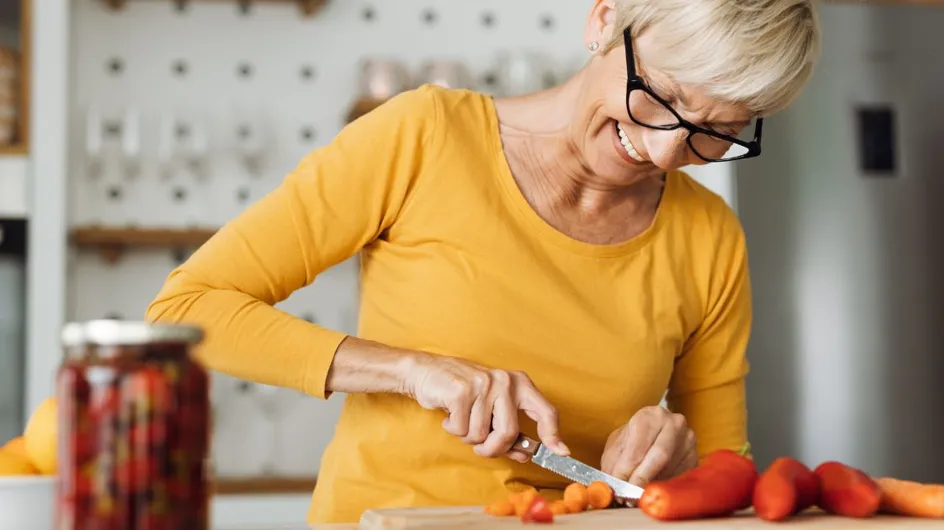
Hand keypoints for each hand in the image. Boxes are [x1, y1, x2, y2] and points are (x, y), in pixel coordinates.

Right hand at [405, 352, 569, 461]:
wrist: (426, 372)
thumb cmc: (462, 393)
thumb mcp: (491, 408)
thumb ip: (510, 430)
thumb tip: (525, 455)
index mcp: (519, 384)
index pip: (545, 411)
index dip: (553, 435)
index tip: (560, 453)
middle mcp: (505, 381)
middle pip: (508, 433)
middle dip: (492, 449)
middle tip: (480, 447)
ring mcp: (484, 384)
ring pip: (481, 435)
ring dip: (467, 436)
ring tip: (462, 419)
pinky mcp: (462, 390)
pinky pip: (461, 429)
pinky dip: (453, 429)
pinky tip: (450, 414)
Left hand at [601, 406, 697, 486]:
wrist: (655, 433)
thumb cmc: (633, 439)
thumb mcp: (618, 445)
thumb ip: (614, 462)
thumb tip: (611, 484)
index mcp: (650, 416)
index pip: (638, 445)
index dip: (626, 468)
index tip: (617, 483)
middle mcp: (674, 423)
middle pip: (659, 456)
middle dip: (641, 478)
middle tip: (627, 496)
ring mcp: (688, 440)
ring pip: (671, 468)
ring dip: (652, 485)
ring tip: (636, 494)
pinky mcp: (695, 457)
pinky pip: (681, 476)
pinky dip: (665, 486)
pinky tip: (653, 489)